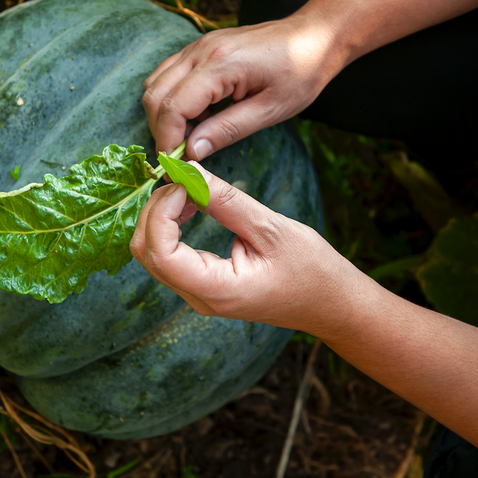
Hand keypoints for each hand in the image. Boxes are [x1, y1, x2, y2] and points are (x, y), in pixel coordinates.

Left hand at [130, 163, 366, 334]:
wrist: (331, 305)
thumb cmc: (311, 271)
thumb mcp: (272, 228)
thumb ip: (227, 202)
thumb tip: (189, 172)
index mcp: (216, 289)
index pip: (159, 251)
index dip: (161, 210)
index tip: (184, 183)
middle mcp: (198, 297)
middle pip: (146, 252)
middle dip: (155, 210)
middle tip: (184, 181)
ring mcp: (198, 294)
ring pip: (152, 254)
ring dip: (161, 216)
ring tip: (190, 190)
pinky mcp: (202, 285)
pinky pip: (168, 256)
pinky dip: (170, 226)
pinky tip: (192, 205)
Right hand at [142, 14, 342, 159]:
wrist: (314, 36)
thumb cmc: (301, 72)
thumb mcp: (270, 110)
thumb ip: (227, 130)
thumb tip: (192, 152)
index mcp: (220, 64)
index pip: (173, 107)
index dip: (167, 141)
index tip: (176, 166)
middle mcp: (201, 50)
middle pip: (155, 95)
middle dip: (160, 129)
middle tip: (180, 156)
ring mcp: (199, 45)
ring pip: (156, 83)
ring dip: (164, 114)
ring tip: (191, 136)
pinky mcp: (201, 46)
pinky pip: (169, 73)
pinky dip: (172, 98)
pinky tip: (198, 115)